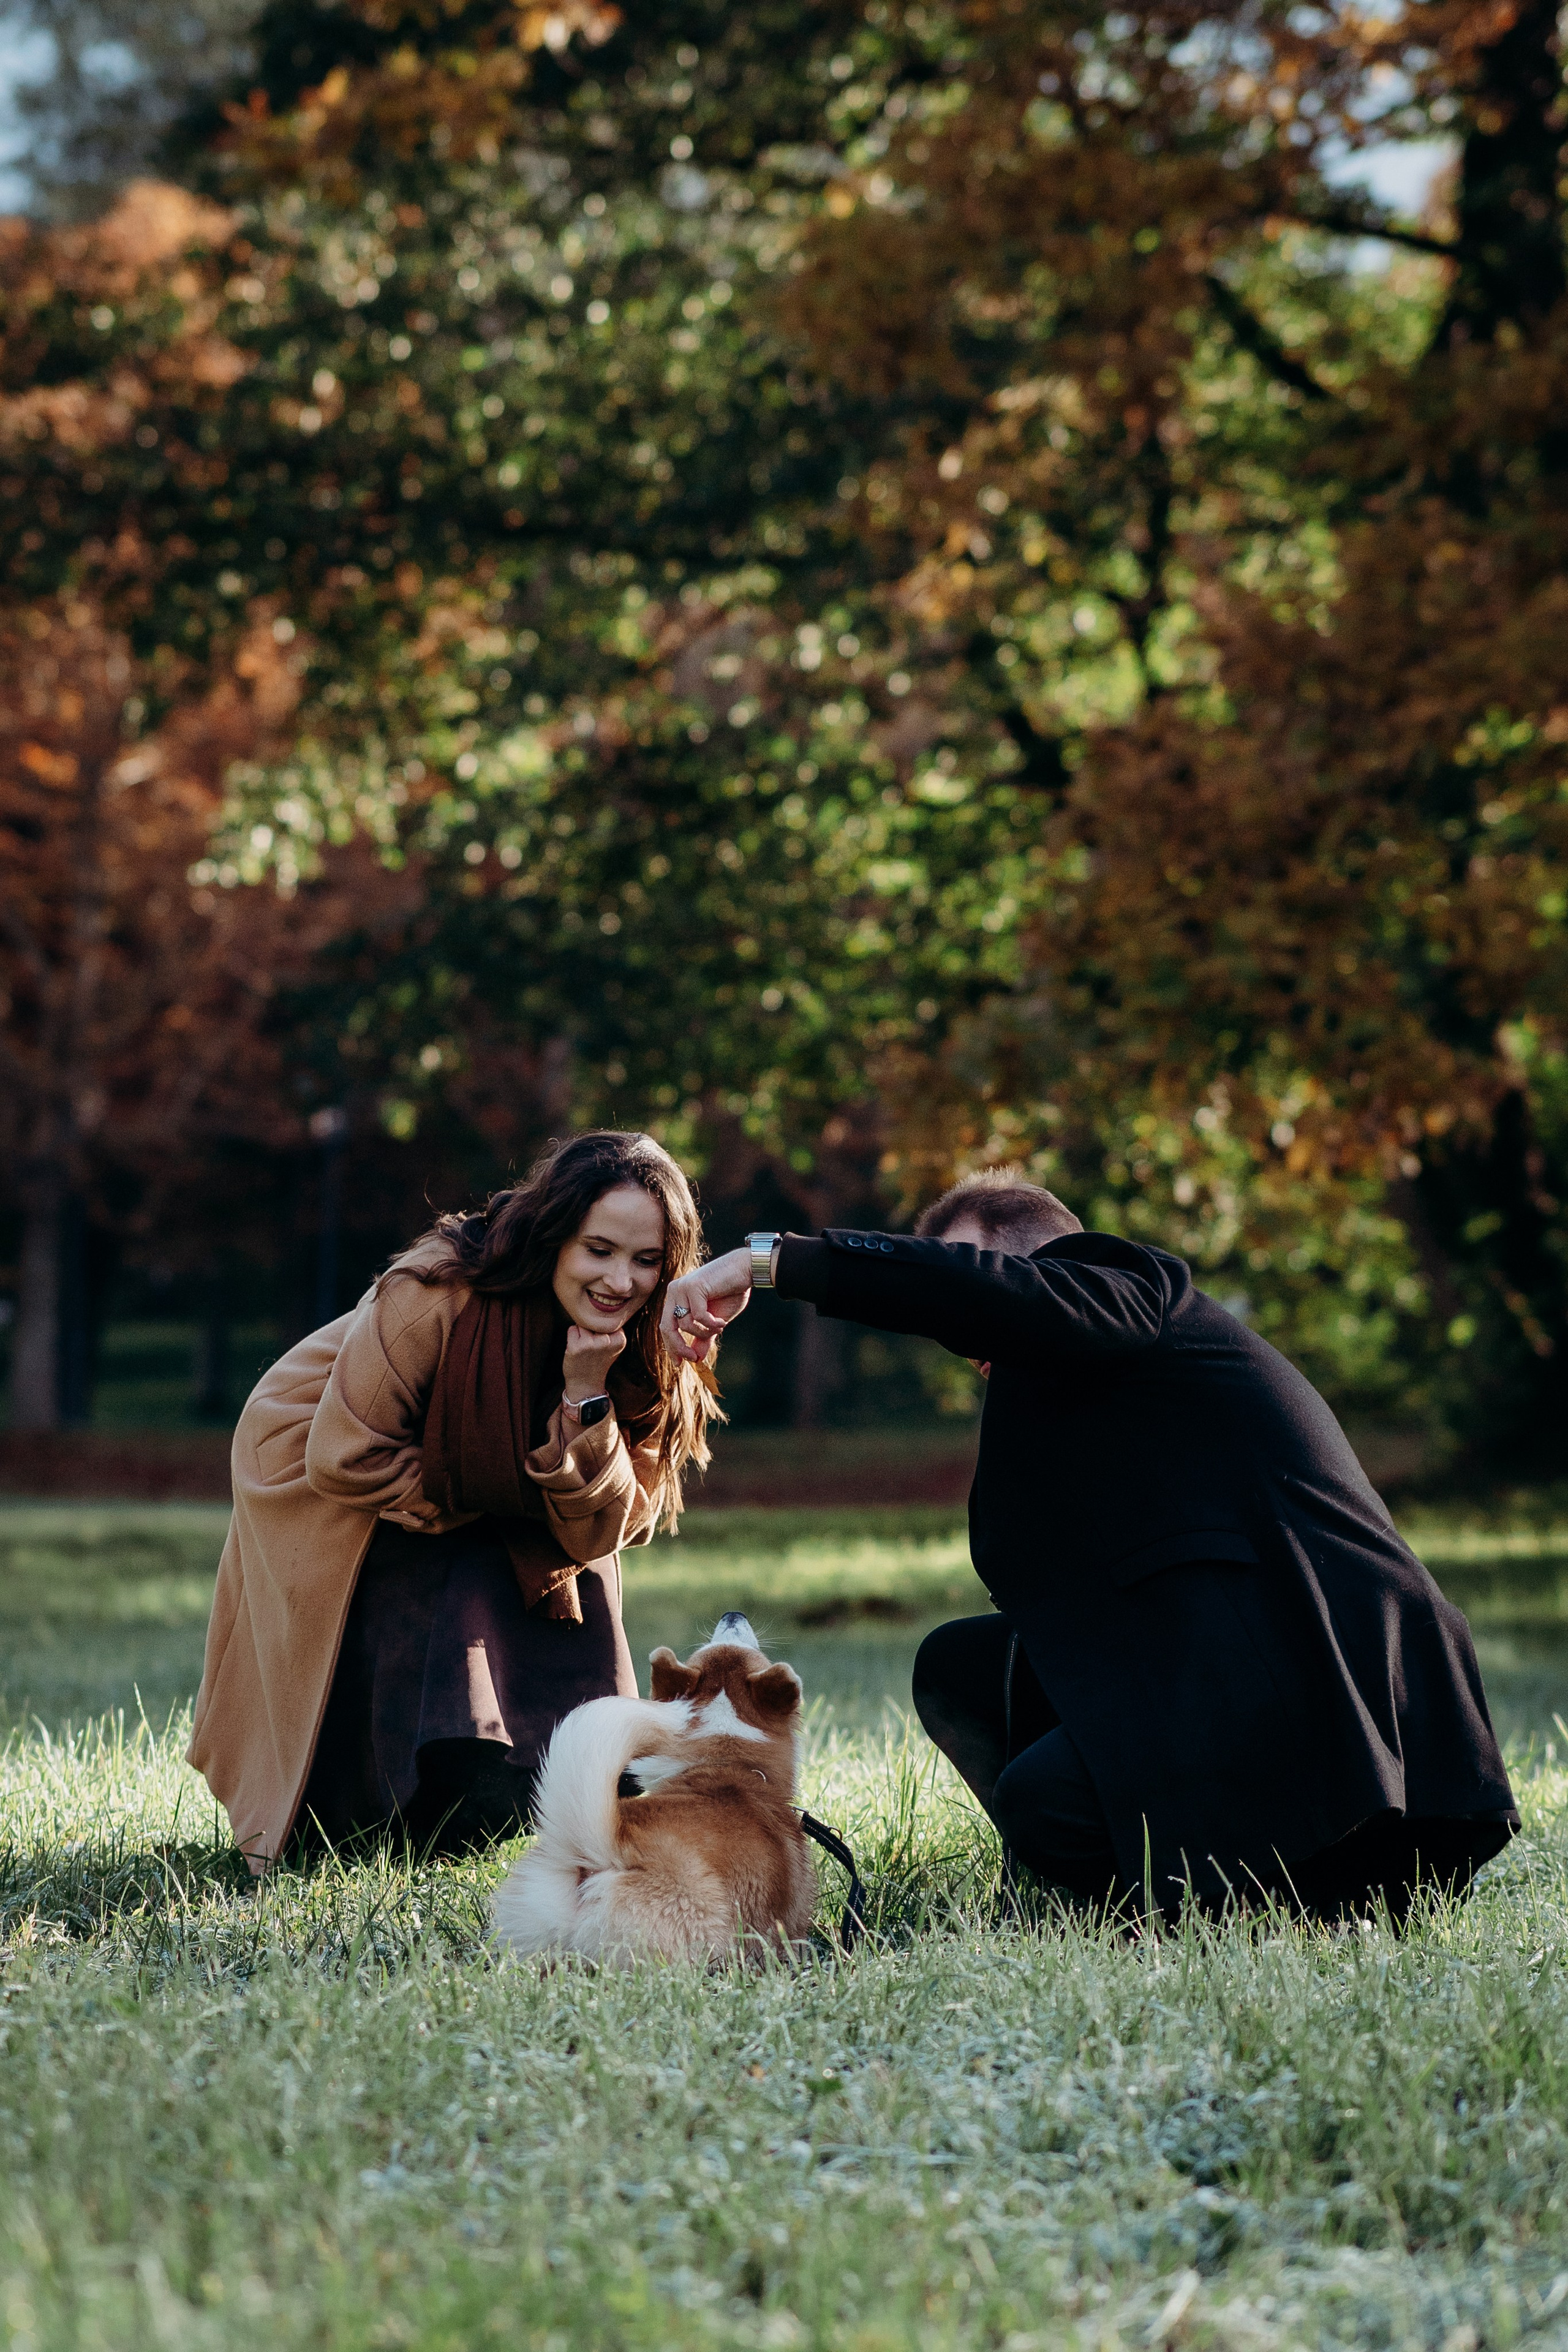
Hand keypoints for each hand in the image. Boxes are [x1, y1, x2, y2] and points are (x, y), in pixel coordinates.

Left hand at [563, 1322, 626, 1403]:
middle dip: (592, 1330)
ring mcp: (591, 1344)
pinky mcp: (576, 1346)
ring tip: (585, 1347)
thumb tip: (601, 1307)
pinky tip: (577, 1349)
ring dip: (581, 1332)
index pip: (608, 1320)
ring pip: (583, 1323)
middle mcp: (607, 1341)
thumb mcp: (613, 1346)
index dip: (602, 1329)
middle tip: (593, 1347)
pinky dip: (572, 1336)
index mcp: (620, 1340)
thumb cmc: (598, 1361)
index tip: (602, 1343)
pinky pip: (572, 1328)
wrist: (586, 1383)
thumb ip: (612, 1330)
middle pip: (595, 1320)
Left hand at [660, 1246, 753, 1362]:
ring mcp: (682, 1288)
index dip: (671, 1346)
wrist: (745, 1269)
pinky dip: (710, 1324)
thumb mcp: (714, 1320)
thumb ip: (703, 1337)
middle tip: (693, 1358)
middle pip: (667, 1327)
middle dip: (679, 1346)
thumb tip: (696, 1358)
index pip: (666, 1326)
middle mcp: (674, 1291)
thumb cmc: (731, 1291)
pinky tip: (721, 1322)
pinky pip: (698, 1316)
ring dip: (704, 1332)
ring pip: (685, 1324)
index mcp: (676, 1297)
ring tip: (720, 1327)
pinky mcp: (693, 1286)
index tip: (680, 1363)